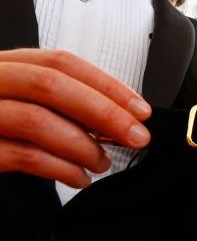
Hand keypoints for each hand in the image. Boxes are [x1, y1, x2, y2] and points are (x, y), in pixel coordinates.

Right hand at [0, 48, 151, 186]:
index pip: (59, 62)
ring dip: (83, 145)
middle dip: (103, 111)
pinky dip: (61, 169)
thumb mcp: (21, 105)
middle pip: (50, 84)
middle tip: (136, 137)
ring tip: (102, 162)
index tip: (139, 109)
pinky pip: (23, 156)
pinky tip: (79, 178)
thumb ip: (60, 106)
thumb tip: (118, 120)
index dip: (105, 84)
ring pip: (36, 120)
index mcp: (1, 67)